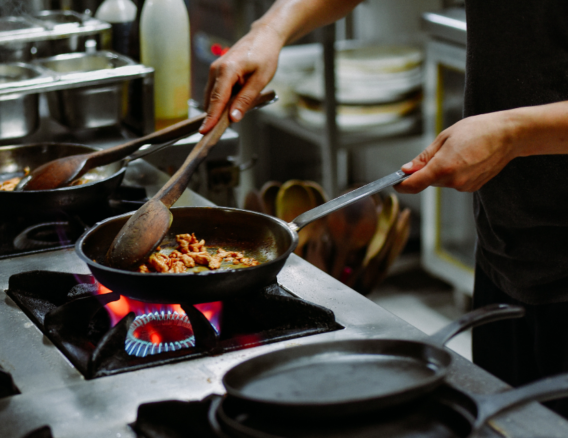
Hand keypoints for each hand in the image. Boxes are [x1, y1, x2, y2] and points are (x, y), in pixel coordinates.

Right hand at [199, 24, 283, 133]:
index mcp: (227, 70)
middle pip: (211, 100)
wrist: (263, 37)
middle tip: (221, 131)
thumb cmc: (264, 55)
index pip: (216, 99)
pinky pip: (215, 91)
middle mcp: (216, 69)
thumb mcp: (260, 80)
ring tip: (234, 114)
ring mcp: (214, 70)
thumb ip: (245, 99)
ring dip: (220, 108)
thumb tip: (233, 117)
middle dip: (214, 116)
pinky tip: (234, 104)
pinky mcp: (217, 72)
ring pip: (212, 97)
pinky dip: (222, 101)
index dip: (211, 117)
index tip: (205, 132)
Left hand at [396, 112, 518, 192]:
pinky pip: (455, 182)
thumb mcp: (445, 137)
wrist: (509, 135)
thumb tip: (407, 169)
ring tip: (458, 151)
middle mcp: (453, 181)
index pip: (413, 185)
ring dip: (442, 170)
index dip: (401, 185)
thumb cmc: (477, 130)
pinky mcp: (473, 187)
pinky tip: (467, 158)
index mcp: (443, 168)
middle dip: (426, 170)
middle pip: (428, 181)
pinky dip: (454, 172)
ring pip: (442, 181)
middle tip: (439, 150)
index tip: (395, 182)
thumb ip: (424, 157)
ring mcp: (464, 186)